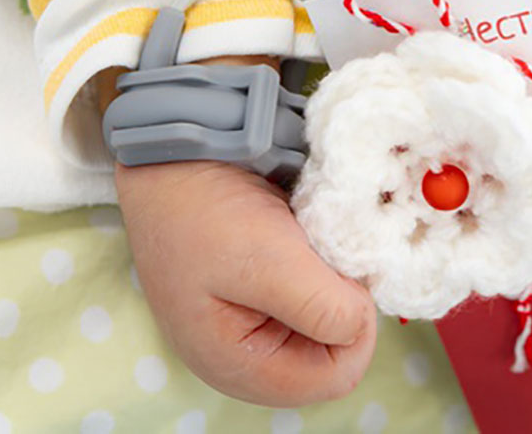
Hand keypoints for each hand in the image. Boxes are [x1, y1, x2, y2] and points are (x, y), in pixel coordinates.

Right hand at [116, 161, 375, 405]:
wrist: (172, 154)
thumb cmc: (205, 210)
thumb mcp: (269, 260)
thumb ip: (322, 307)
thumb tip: (359, 322)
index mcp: (237, 364)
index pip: (335, 376)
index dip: (356, 327)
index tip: (346, 275)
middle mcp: (246, 356)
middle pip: (333, 353)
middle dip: (344, 305)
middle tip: (330, 255)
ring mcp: (252, 325)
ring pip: (327, 324)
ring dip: (334, 283)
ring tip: (312, 244)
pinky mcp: (259, 296)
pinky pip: (312, 297)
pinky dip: (321, 269)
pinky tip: (305, 240)